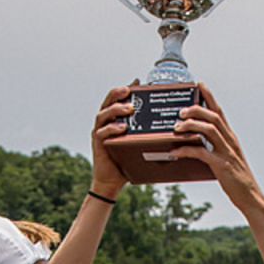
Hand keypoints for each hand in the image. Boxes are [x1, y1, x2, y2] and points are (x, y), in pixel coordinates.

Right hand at [90, 84, 135, 199]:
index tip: (137, 82)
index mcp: (112, 120)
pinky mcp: (98, 144)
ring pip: (103, 115)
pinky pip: (103, 133)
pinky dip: (112, 129)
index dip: (124, 89)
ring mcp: (99, 133)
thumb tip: (164, 125)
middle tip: (129, 91)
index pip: (115, 99)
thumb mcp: (137, 143)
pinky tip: (122, 127)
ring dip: (116, 109)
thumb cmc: (126, 161)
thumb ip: (144, 132)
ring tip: (128, 108)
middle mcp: (103, 124)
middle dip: (117, 94)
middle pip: (107, 102)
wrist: (112, 181)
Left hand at [170, 83, 263, 212]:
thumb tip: (199, 144)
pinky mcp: (221, 165)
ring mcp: (226, 152)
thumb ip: (216, 149)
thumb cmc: (237, 180)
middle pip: (214, 116)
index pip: (220, 112)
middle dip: (196, 109)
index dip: (209, 97)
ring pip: (209, 130)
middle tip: (181, 111)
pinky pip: (202, 153)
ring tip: (177, 126)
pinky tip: (176, 151)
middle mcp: (230, 141)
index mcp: (231, 138)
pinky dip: (187, 149)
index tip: (199, 85)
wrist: (250, 196)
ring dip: (191, 125)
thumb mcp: (228, 159)